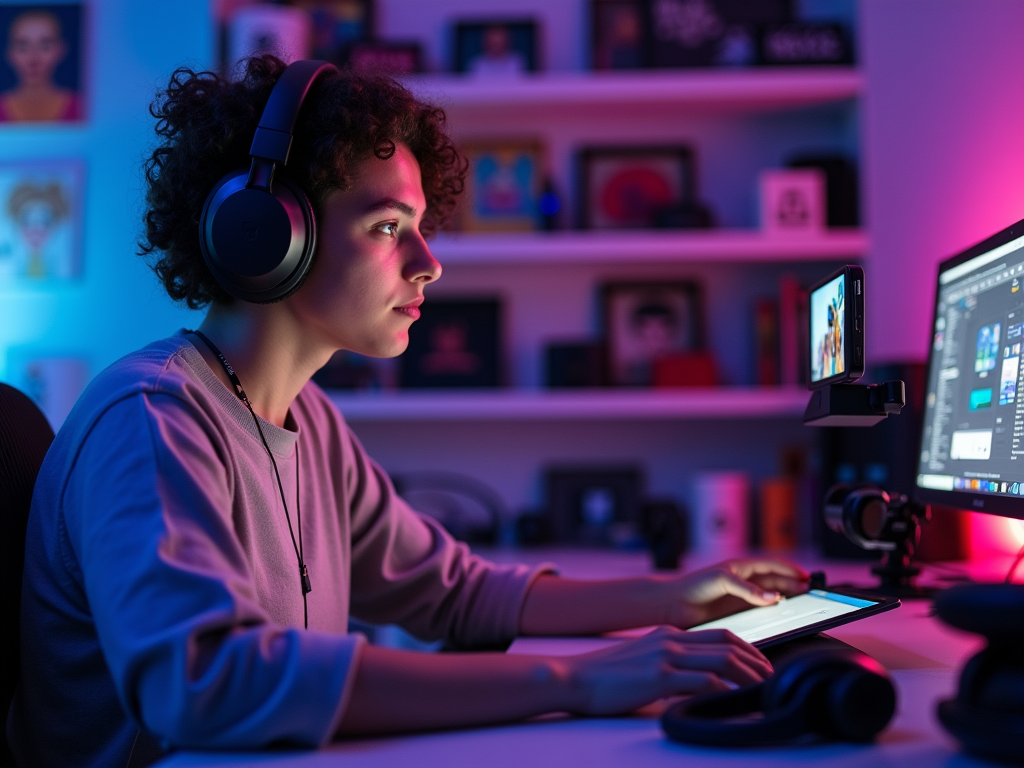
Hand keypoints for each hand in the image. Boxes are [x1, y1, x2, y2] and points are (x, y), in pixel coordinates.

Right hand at [564, 625, 771, 715]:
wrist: (574, 677)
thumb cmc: (604, 677)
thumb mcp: (642, 661)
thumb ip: (669, 665)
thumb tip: (695, 683)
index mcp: (667, 634)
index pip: (719, 635)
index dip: (747, 649)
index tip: (762, 665)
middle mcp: (670, 639)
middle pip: (727, 643)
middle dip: (757, 660)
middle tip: (773, 678)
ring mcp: (665, 656)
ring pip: (722, 659)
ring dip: (749, 675)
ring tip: (764, 689)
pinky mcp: (659, 677)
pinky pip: (704, 682)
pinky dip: (726, 691)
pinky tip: (736, 701)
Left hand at [664, 558, 809, 627]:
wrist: (674, 605)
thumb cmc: (693, 586)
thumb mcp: (722, 581)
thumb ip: (748, 590)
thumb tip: (773, 598)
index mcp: (741, 567)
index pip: (772, 566)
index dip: (790, 570)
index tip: (806, 577)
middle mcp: (744, 581)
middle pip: (776, 581)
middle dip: (793, 584)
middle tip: (810, 592)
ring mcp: (742, 596)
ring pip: (771, 595)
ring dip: (786, 598)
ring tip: (801, 603)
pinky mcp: (737, 611)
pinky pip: (761, 610)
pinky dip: (773, 612)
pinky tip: (780, 615)